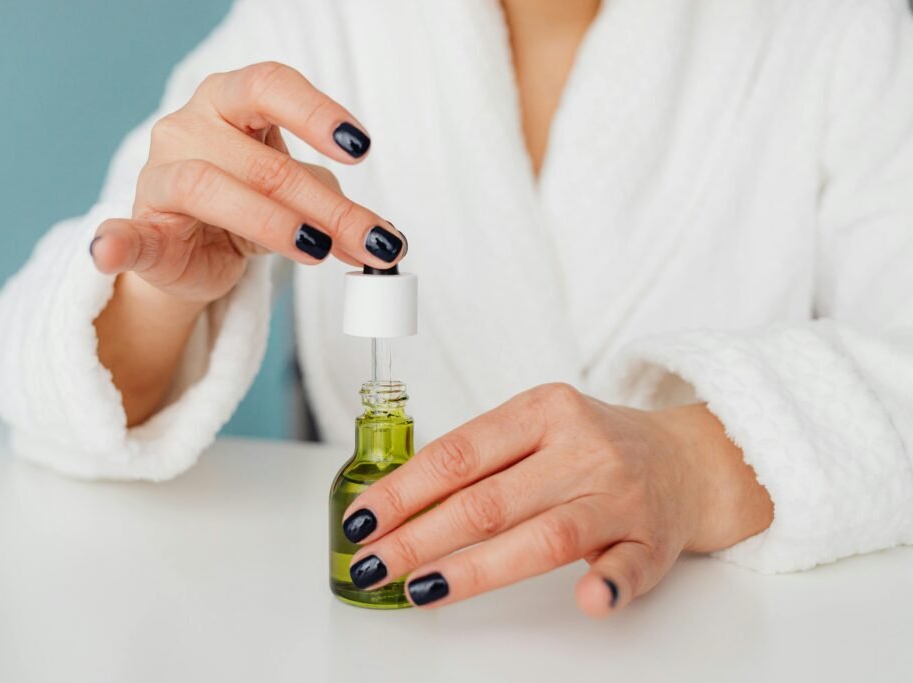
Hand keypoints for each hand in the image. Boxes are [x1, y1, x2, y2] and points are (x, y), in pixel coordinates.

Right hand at [90, 61, 405, 304]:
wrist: (192, 254)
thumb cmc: (249, 209)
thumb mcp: (299, 201)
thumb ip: (335, 208)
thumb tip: (386, 237)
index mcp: (230, 103)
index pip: (270, 86)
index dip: (316, 112)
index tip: (360, 147)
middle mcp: (190, 128)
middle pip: (260, 159)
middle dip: (326, 206)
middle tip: (371, 240)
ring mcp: (158, 178)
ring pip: (208, 188)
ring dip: (271, 222)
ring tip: (317, 251)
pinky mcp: (139, 230)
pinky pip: (122, 234)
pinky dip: (115, 242)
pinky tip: (108, 251)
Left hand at [342, 383, 772, 615]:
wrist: (686, 458)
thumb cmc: (591, 445)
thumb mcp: (537, 426)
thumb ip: (480, 456)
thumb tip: (394, 504)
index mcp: (544, 411)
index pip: (459, 453)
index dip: (404, 490)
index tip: (361, 520)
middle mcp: (582, 448)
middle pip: (489, 499)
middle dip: (419, 537)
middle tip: (372, 565)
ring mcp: (619, 495)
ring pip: (545, 536)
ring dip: (478, 568)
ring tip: (422, 589)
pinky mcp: (652, 540)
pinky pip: (630, 566)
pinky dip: (608, 584)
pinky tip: (586, 601)